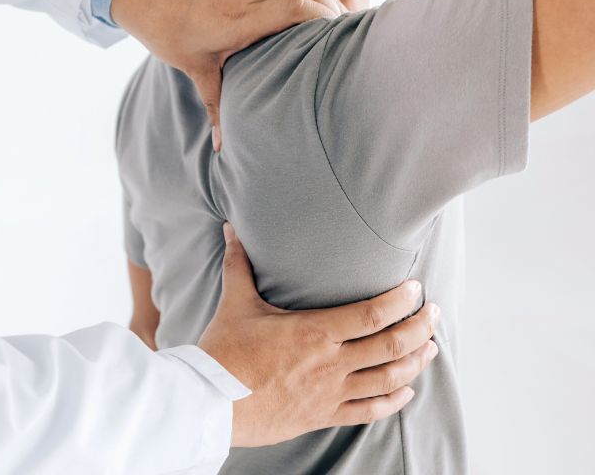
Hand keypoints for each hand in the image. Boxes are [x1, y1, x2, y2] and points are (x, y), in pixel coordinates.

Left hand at [110, 0, 343, 150]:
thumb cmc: (167, 34)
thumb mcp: (193, 70)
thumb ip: (215, 106)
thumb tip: (222, 148)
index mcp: (234, 19)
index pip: (291, 7)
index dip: (321, 17)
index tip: (337, 38)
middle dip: (332, 8)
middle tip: (348, 34)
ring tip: (342, 16)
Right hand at [198, 223, 439, 447]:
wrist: (209, 403)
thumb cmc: (224, 352)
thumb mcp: (235, 304)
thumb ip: (239, 264)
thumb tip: (231, 229)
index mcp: (314, 332)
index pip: (373, 314)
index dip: (402, 301)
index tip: (416, 289)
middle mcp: (330, 363)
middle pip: (392, 346)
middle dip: (421, 328)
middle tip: (435, 314)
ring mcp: (330, 393)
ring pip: (388, 380)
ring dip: (415, 363)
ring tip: (430, 348)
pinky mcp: (323, 415)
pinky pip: (369, 411)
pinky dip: (393, 401)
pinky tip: (406, 391)